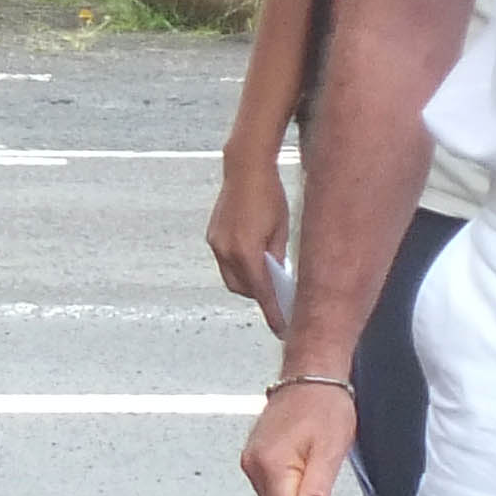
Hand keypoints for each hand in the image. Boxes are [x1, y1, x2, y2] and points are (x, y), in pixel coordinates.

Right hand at [207, 151, 291, 322]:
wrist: (245, 167)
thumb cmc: (269, 195)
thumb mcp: (282, 229)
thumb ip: (276, 257)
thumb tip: (276, 277)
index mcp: (247, 251)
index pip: (262, 293)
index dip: (274, 313)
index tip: (283, 328)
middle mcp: (226, 251)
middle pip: (244, 289)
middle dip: (260, 296)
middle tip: (280, 299)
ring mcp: (216, 243)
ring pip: (232, 278)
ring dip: (249, 282)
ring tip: (268, 278)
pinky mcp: (212, 236)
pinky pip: (226, 262)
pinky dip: (239, 267)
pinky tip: (254, 260)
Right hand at [239, 379, 356, 495]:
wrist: (311, 375)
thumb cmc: (324, 405)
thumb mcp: (329, 452)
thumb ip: (316, 493)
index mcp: (269, 466)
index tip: (319, 482)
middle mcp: (252, 465)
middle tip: (316, 465)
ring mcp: (250, 460)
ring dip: (295, 487)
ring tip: (309, 456)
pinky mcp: (253, 456)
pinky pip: (271, 485)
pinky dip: (288, 478)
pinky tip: (300, 454)